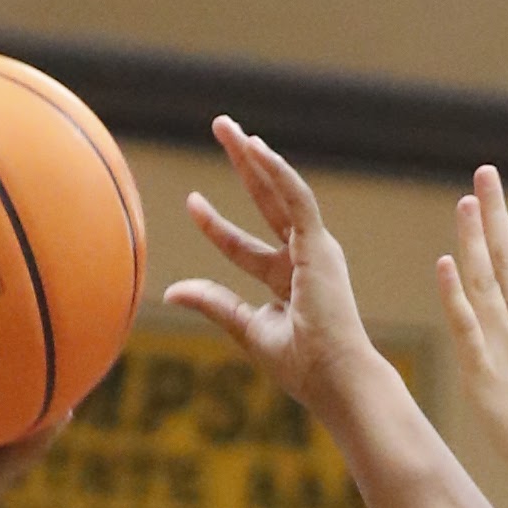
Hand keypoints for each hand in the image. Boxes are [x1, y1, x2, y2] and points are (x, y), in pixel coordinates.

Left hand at [167, 117, 384, 422]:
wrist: (336, 381)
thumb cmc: (302, 366)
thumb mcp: (246, 329)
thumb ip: (213, 304)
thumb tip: (171, 292)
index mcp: (286, 282)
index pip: (243, 246)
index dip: (215, 226)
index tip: (191, 201)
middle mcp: (302, 259)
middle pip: (265, 201)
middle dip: (243, 164)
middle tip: (221, 126)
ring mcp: (314, 250)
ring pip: (280, 190)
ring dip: (254, 157)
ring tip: (227, 127)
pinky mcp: (321, 247)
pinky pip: (297, 199)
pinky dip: (278, 172)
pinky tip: (256, 149)